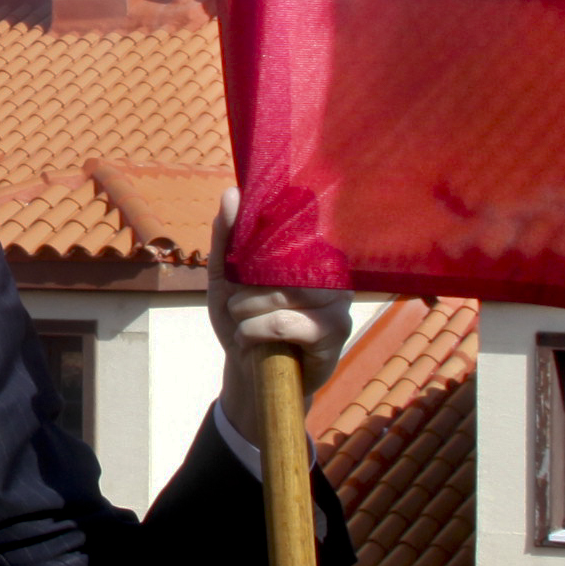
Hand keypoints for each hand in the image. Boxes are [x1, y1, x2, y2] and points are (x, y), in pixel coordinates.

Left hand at [206, 183, 355, 461]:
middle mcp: (331, 272)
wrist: (249, 373)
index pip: (291, 229)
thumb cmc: (243, 320)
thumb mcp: (225, 278)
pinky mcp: (335, 332)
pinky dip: (256, 331)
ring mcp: (338, 301)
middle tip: (238, 308)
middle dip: (244, 290)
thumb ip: (228, 237)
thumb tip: (232, 192)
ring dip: (247, 313)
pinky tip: (252, 341)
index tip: (241, 261)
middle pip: (280, 265)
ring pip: (280, 294)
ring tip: (245, 326)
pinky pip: (285, 322)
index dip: (261, 240)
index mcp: (309, 255)